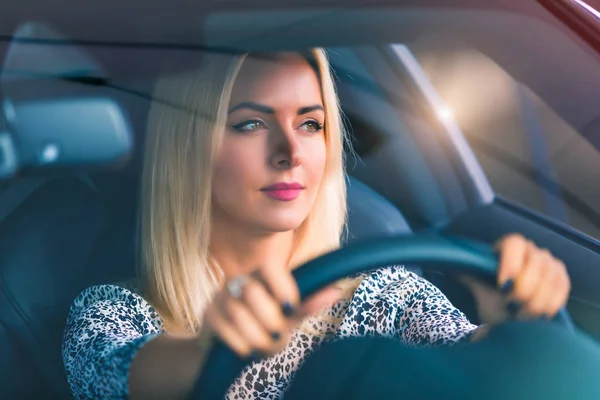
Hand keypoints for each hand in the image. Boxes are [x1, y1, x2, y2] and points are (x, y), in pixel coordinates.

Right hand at [202, 266, 341, 359]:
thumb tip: (335, 292)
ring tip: (265, 345)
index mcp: (261, 273)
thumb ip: (309, 303)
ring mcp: (220, 295)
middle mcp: (239, 279)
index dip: (281, 287)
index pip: (269, 265)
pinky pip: (223, 328)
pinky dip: (240, 344)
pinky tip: (247, 348)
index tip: (290, 307)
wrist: (233, 342)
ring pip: (237, 313)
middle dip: (270, 321)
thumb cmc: (267, 323)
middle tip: (278, 335)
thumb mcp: (289, 315)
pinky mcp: (207, 314)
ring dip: (256, 337)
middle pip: (252, 292)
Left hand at [460, 234, 570, 325]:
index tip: (503, 286)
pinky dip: (548, 308)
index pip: (515, 244)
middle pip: (536, 265)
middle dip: (523, 291)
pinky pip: (560, 293)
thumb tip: (453, 270)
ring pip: (550, 281)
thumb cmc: (487, 295)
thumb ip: (468, 276)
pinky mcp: (561, 280)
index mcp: (509, 246)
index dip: (511, 264)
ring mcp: (550, 264)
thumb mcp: (475, 285)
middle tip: (510, 305)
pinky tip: (535, 316)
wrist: (505, 312)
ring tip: (519, 315)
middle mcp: (532, 250)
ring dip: (535, 303)